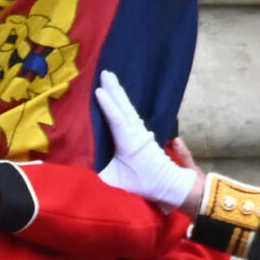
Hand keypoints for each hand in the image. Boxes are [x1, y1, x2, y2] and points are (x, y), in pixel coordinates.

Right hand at [93, 71, 200, 211]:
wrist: (171, 186)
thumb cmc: (145, 186)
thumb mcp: (120, 183)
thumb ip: (104, 171)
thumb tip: (88, 162)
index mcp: (130, 145)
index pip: (117, 122)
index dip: (108, 107)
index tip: (98, 91)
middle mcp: (136, 135)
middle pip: (124, 109)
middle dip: (114, 90)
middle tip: (105, 72)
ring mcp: (140, 133)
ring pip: (128, 109)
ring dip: (118, 93)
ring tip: (110, 78)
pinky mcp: (142, 135)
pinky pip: (130, 115)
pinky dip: (122, 104)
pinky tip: (118, 97)